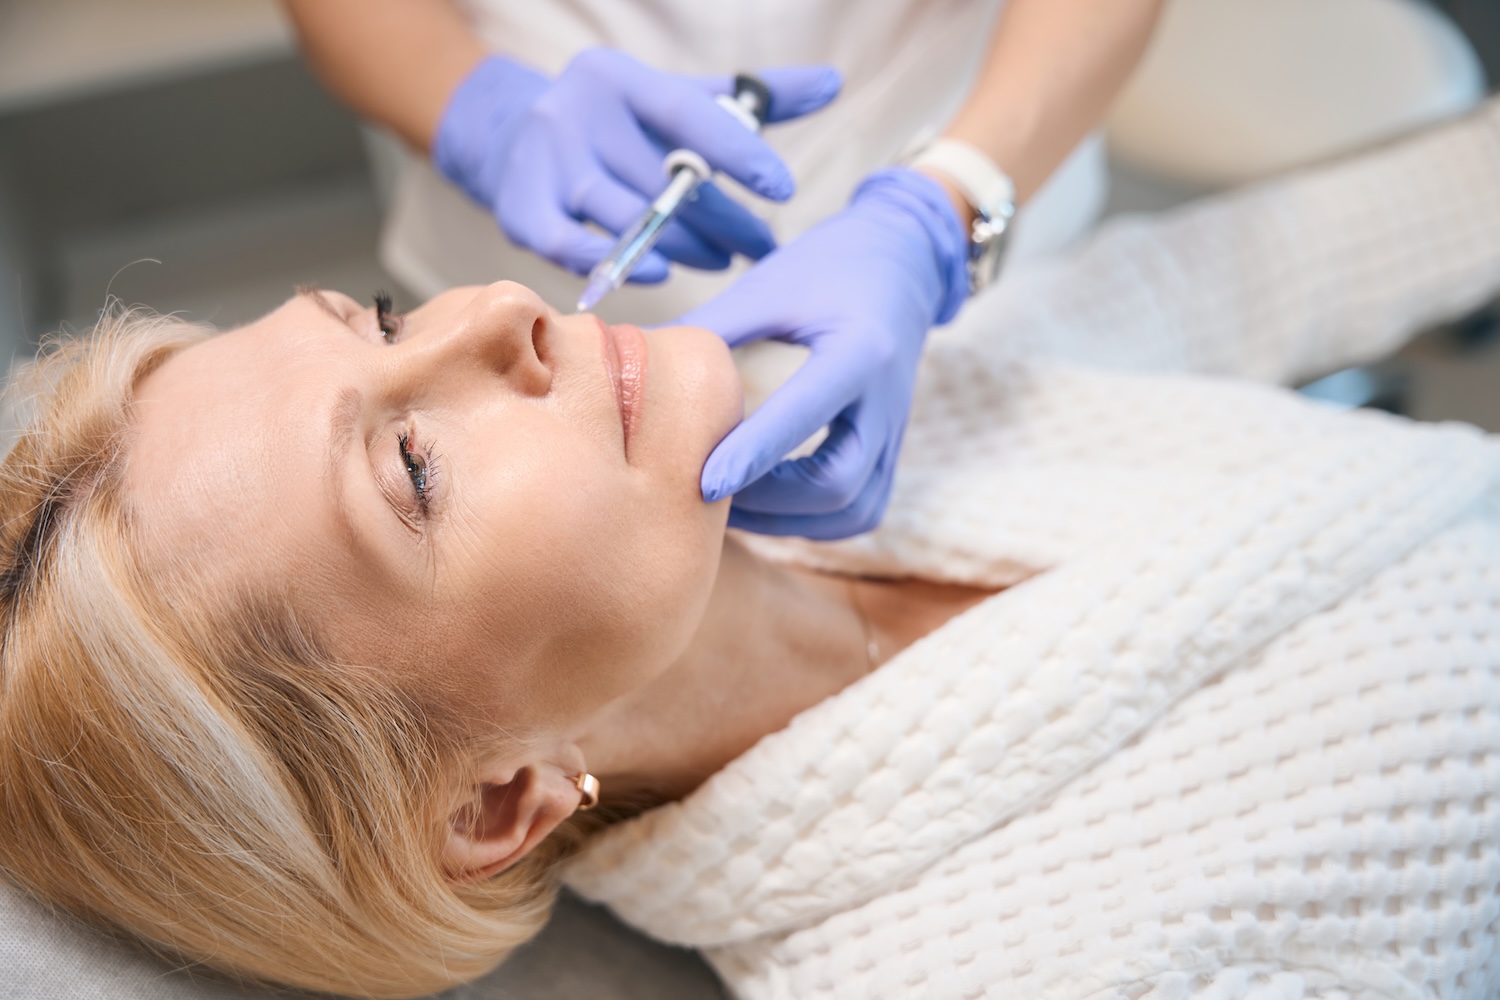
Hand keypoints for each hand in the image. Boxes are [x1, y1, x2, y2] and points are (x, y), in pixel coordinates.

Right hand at [433, 49, 840, 279]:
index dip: (737, 151)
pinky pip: (571, 247)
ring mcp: (543, 163)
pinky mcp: (520, 210)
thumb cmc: (622, 125)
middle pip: (660, 177)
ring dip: (681, 247)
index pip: (685, 114)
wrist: (513, 138)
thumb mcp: (679, 100)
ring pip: (624, 216)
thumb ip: (751, 99)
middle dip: (721, 217)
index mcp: (618, 79)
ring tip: (722, 261)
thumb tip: (832, 82)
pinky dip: (615, 265)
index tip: (782, 188)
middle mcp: (576, 114)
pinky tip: (660, 275)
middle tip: (764, 247)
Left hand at [678, 168, 969, 539]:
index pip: (806, 415)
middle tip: (707, 493)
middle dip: (768, 500)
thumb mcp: (769, 285)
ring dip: (789, 519)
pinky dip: (814, 520)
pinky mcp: (891, 448)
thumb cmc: (830, 266)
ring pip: (852, 509)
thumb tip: (638, 363)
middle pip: (836, 484)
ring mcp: (894, 430)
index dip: (753, 454)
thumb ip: (711, 328)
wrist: (905, 258)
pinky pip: (861, 509)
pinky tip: (770, 507)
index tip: (701, 481)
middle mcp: (886, 400)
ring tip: (731, 505)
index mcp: (858, 350)